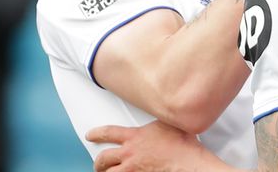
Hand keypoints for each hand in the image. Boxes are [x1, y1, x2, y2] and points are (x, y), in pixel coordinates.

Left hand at [87, 121, 207, 171]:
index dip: (96, 134)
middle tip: (98, 163)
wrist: (187, 161)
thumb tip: (161, 110)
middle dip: (98, 162)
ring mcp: (133, 168)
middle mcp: (130, 153)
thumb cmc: (182, 143)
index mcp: (135, 137)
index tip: (90, 135)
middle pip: (104, 158)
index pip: (108, 133)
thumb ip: (157, 120)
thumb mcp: (168, 123)